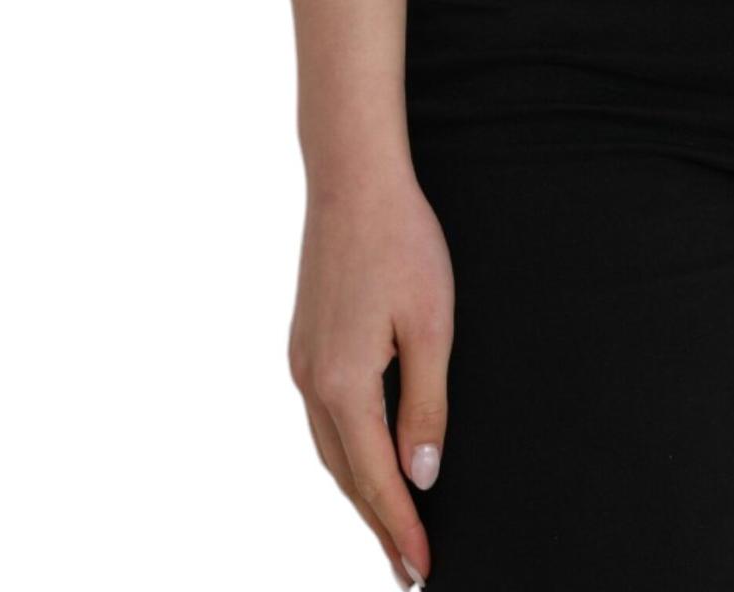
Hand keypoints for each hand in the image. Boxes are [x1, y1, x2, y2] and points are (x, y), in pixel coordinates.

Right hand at [288, 166, 454, 587]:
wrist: (352, 180)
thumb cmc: (402, 244)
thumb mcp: (431, 327)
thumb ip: (425, 407)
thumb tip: (421, 478)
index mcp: (342, 385)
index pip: (376, 480)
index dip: (401, 528)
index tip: (423, 570)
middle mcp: (312, 382)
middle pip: (345, 476)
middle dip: (378, 523)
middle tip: (408, 568)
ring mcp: (302, 361)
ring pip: (330, 449)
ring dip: (360, 491)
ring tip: (392, 526)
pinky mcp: (305, 342)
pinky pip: (324, 418)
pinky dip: (346, 452)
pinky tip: (365, 457)